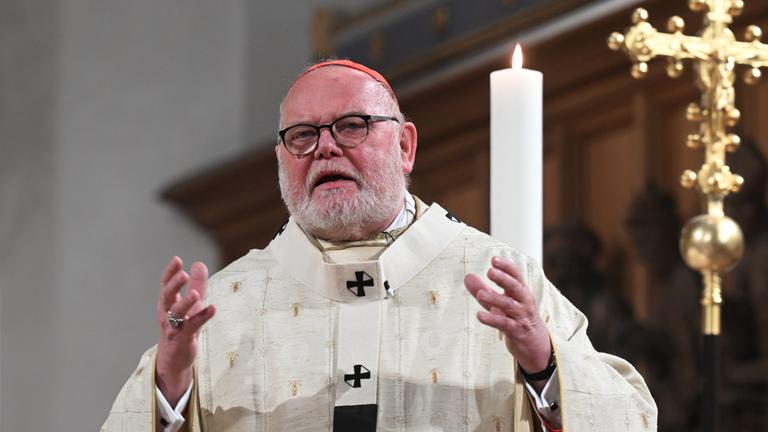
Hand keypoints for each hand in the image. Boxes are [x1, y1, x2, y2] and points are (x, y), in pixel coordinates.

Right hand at [155, 257, 215, 405]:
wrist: (174, 359)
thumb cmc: (181, 327)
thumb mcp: (190, 305)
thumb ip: (196, 285)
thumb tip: (199, 263)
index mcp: (167, 303)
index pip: (165, 285)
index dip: (170, 273)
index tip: (177, 259)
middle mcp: (166, 314)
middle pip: (167, 297)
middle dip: (174, 285)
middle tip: (183, 274)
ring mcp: (173, 327)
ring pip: (175, 314)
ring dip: (185, 303)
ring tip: (196, 294)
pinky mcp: (182, 339)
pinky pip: (192, 327)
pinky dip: (202, 317)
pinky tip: (212, 308)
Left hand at [464, 256, 550, 384]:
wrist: (536, 345)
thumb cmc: (516, 319)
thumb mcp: (500, 303)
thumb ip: (484, 290)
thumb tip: (467, 276)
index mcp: (521, 292)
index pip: (516, 276)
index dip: (506, 267)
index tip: (494, 259)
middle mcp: (524, 302)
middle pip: (515, 287)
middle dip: (503, 278)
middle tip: (490, 271)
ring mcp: (521, 317)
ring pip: (509, 305)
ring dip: (494, 299)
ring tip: (479, 294)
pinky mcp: (517, 332)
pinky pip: (505, 324)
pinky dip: (492, 319)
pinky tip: (479, 316)